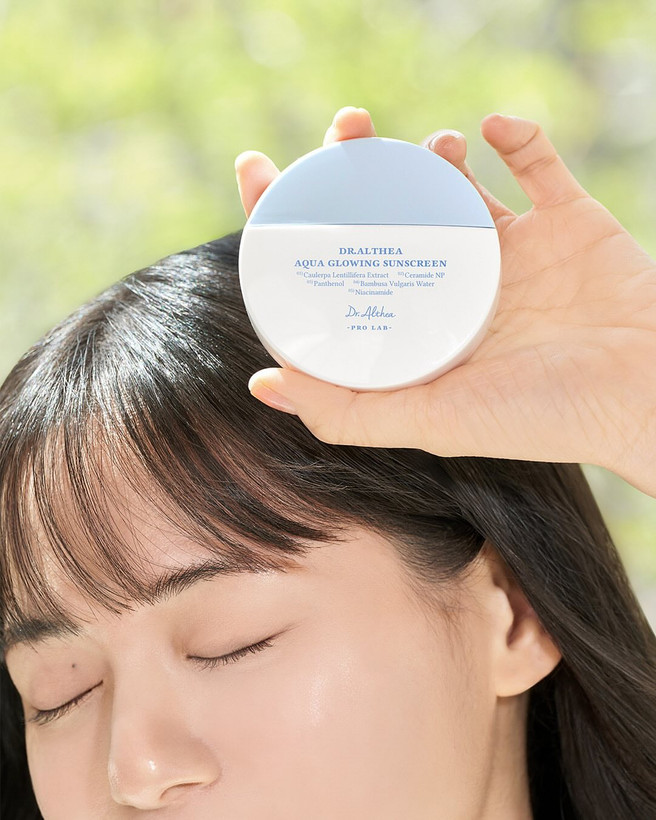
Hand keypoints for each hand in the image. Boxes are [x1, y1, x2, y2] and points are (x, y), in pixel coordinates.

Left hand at [235, 106, 655, 497]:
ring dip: (431, 150)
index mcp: (420, 321)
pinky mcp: (565, 220)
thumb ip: (349, 411)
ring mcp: (511, 249)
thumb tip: (264, 383)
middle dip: (356, 163)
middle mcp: (456, 281)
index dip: (293, 218)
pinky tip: (494, 128)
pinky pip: (537, 162)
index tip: (259, 174)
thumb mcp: (432, 421)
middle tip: (343, 132)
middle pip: (389, 207)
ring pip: (456, 179)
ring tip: (430, 148)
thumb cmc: (539, 419)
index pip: (341, 261)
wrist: (644, 397)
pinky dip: (515, 135)